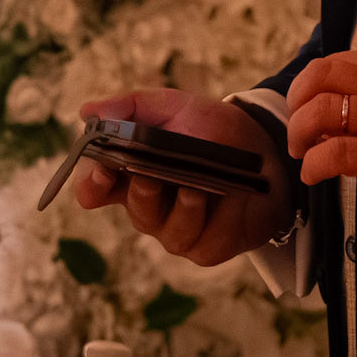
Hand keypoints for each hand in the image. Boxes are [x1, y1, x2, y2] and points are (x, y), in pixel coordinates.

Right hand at [73, 89, 294, 264]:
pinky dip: (220, 216)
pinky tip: (231, 198)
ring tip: (197, 187)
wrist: (269, 153)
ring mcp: (178, 232)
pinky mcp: (207, 248)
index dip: (92, 186)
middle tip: (152, 175)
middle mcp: (151, 208)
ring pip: (170, 231)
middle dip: (144, 193)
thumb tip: (87, 112)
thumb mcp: (175, 107)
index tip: (102, 173)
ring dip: (184, 207)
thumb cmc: (215, 131)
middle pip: (135, 210)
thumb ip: (132, 107)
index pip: (96, 190)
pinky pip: (206, 239)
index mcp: (133, 175)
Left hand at [286, 51, 356, 220]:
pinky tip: (314, 173)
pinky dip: (314, 164)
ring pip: (319, 112)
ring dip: (300, 134)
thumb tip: (347, 110)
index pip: (336, 61)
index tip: (307, 104)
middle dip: (296, 103)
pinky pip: (333, 153)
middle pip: (319, 78)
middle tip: (299, 128)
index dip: (310, 83)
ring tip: (304, 152)